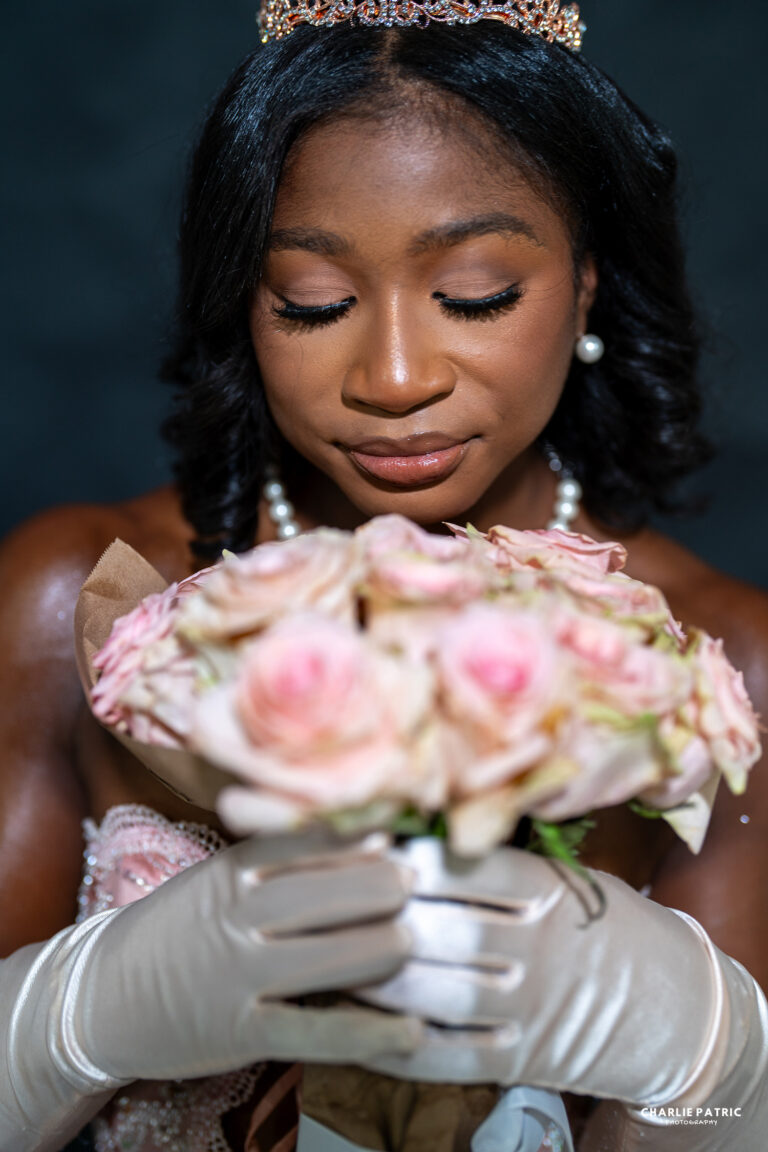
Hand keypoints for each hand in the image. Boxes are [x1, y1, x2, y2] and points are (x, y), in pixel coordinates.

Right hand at [0, 830, 417, 1151]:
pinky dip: (370, 1032)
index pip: (309, 843)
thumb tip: (368, 836)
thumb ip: (280, 858)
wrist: (101, 996)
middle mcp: (236, 916)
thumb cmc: (177, 927)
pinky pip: (318, 1031)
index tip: (404, 834)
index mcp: (232, 869)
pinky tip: (411, 1030)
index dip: (363, 838)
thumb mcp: (216, 877)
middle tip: (421, 884)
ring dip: (388, 948)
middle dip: (386, 888)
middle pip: (331, 894)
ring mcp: (238, 976)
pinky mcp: (240, 1034)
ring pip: (334, 957)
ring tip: (416, 939)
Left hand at [354, 839, 767, 1148]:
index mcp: (551, 895)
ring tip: (326, 961)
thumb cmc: (602, 924)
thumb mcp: (568, 880)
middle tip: (327, 904)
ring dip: (377, 980)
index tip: (367, 849)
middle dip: (381, 917)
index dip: (412, 861)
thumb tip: (410, 839)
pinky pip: (450, 1056)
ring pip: (441, 994)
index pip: (472, 872)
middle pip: (447, 931)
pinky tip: (356, 1028)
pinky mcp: (522, 1059)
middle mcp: (540, 949)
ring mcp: (531, 1009)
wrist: (669, 1004)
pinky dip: (397, 1047)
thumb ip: (501, 867)